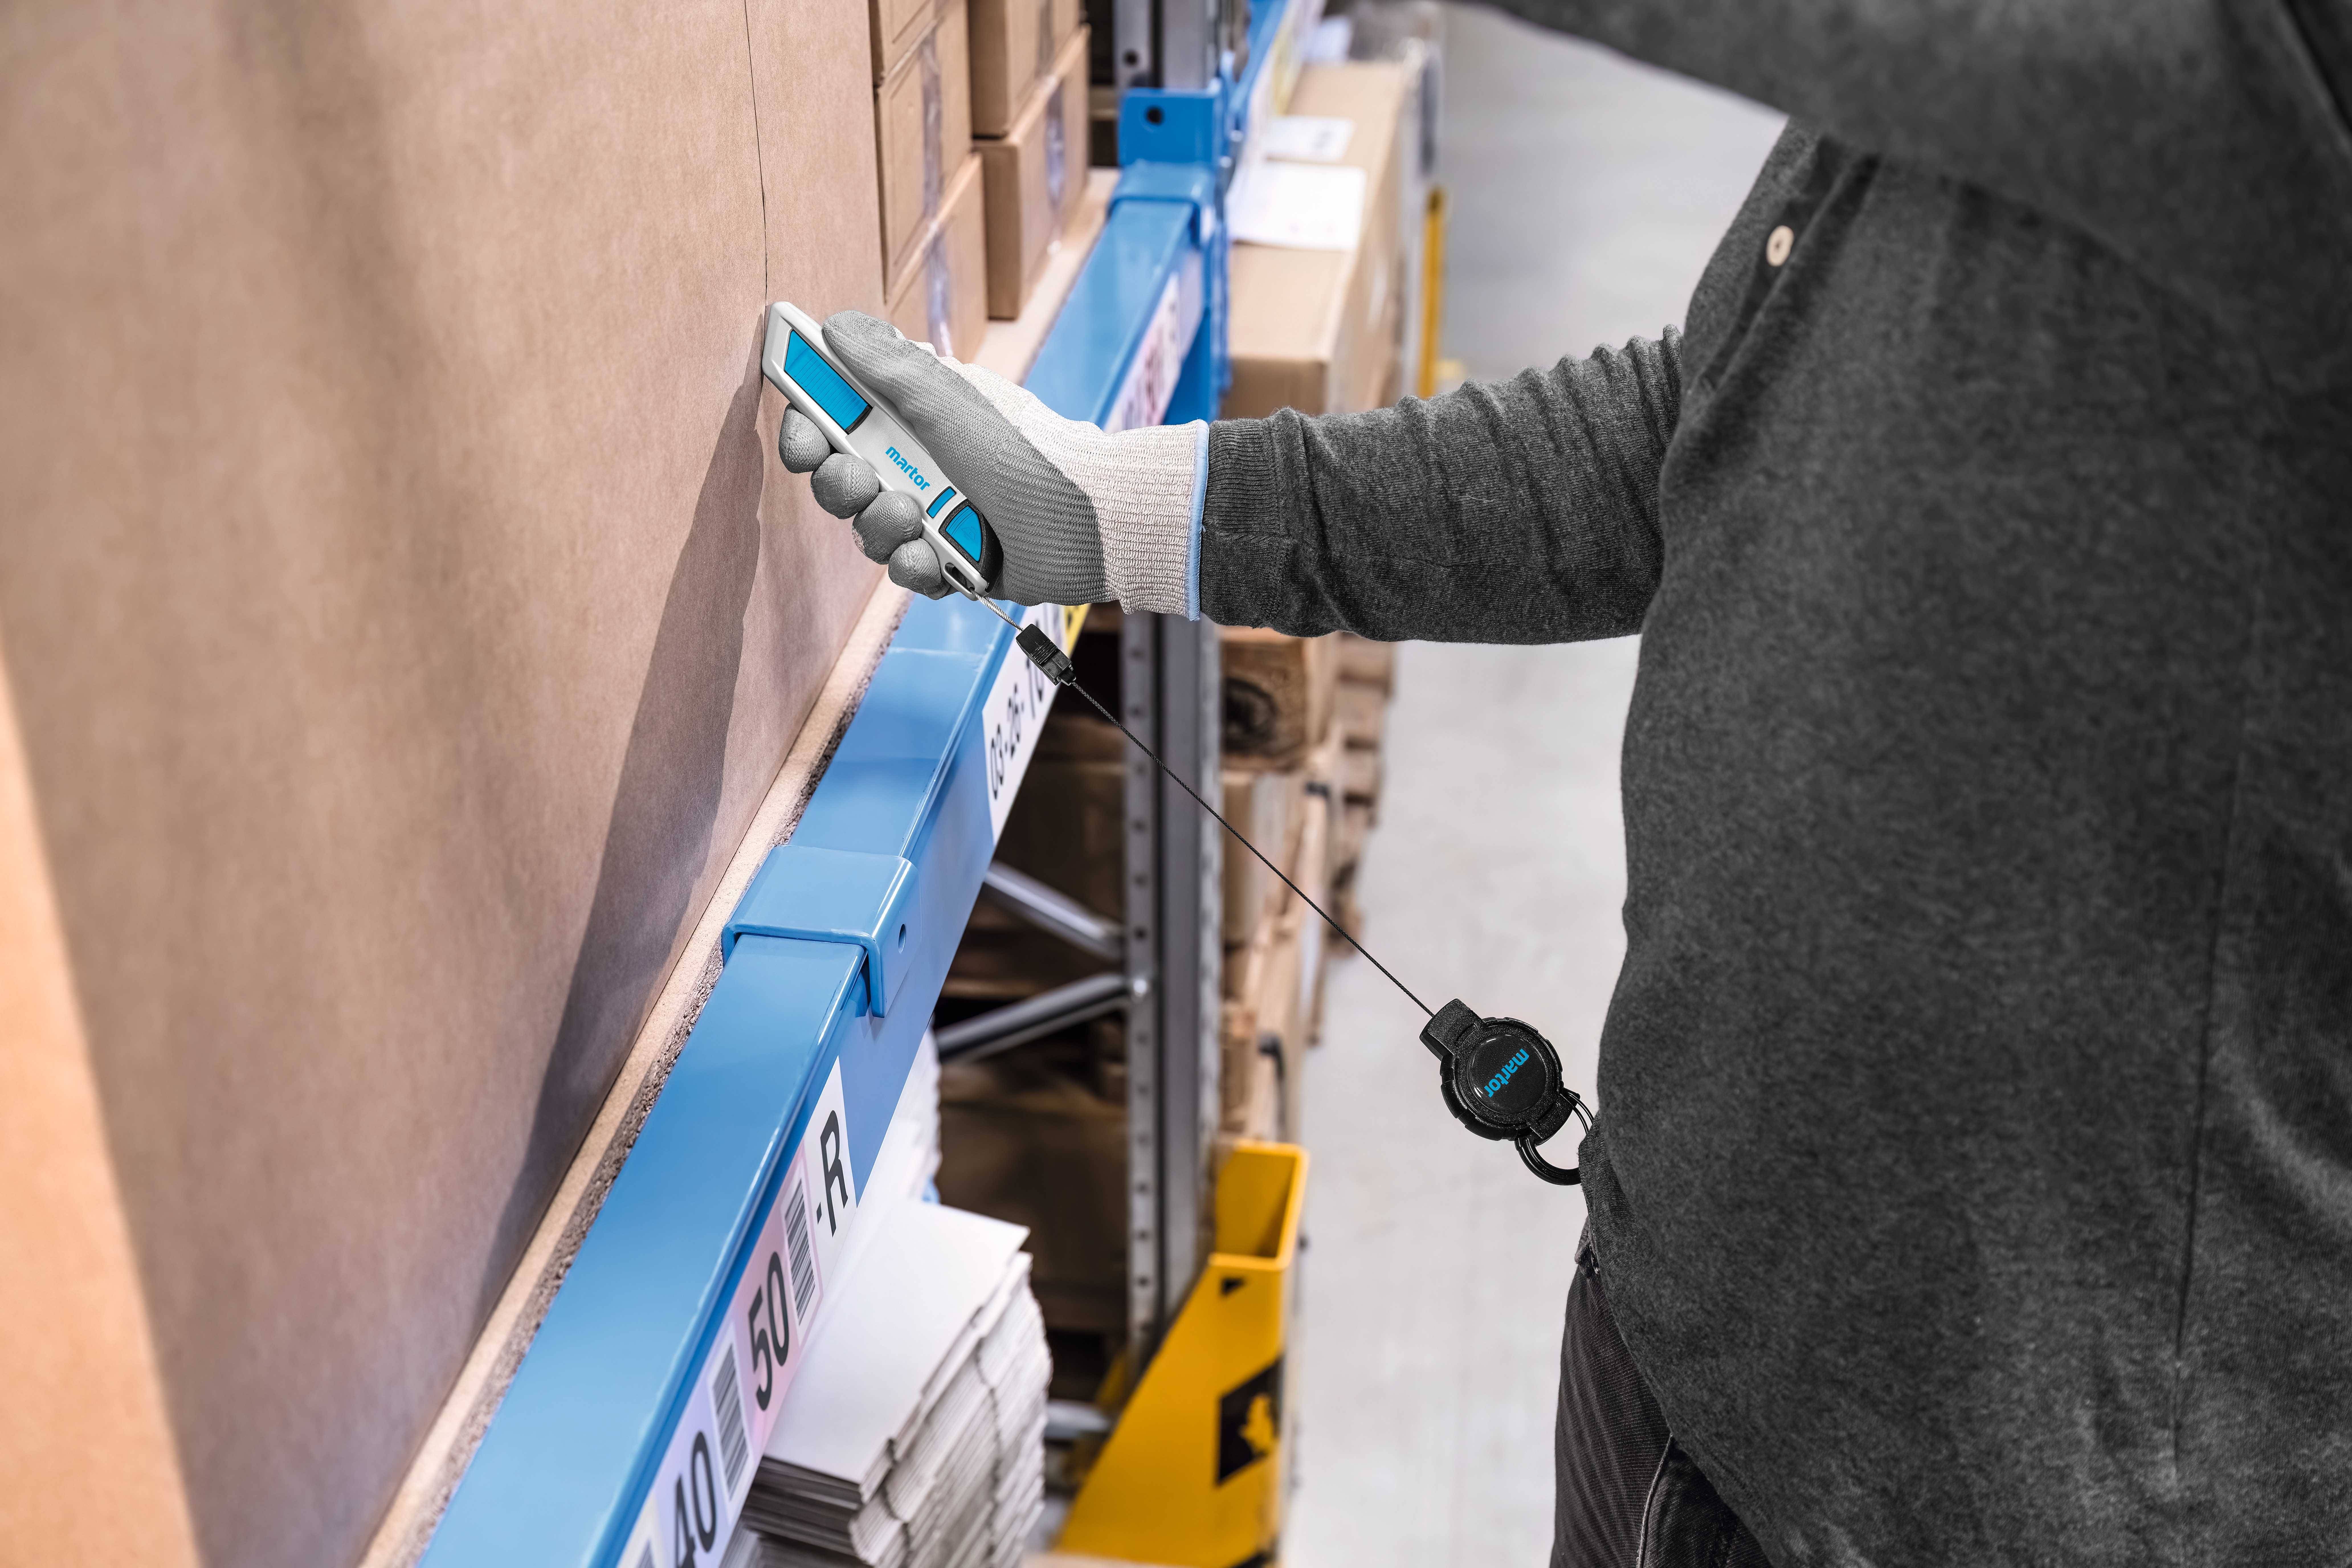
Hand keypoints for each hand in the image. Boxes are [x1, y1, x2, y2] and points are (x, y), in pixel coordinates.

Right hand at [779, 310, 1203, 610]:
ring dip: (880, 527)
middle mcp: (915, 466)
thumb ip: (887, 366)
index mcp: (910, 419)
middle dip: (840, 484)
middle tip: (861, 480)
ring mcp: (931, 517)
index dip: (808, 429)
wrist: (1081, 518)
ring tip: (915, 519)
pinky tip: (930, 559)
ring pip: (868, 531)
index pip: (834, 422)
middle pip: (840, 481)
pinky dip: (913, 567)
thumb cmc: (1021, 450)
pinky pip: (906, 571)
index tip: (803, 434)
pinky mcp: (949, 564)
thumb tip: (835, 326)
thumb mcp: (948, 399)